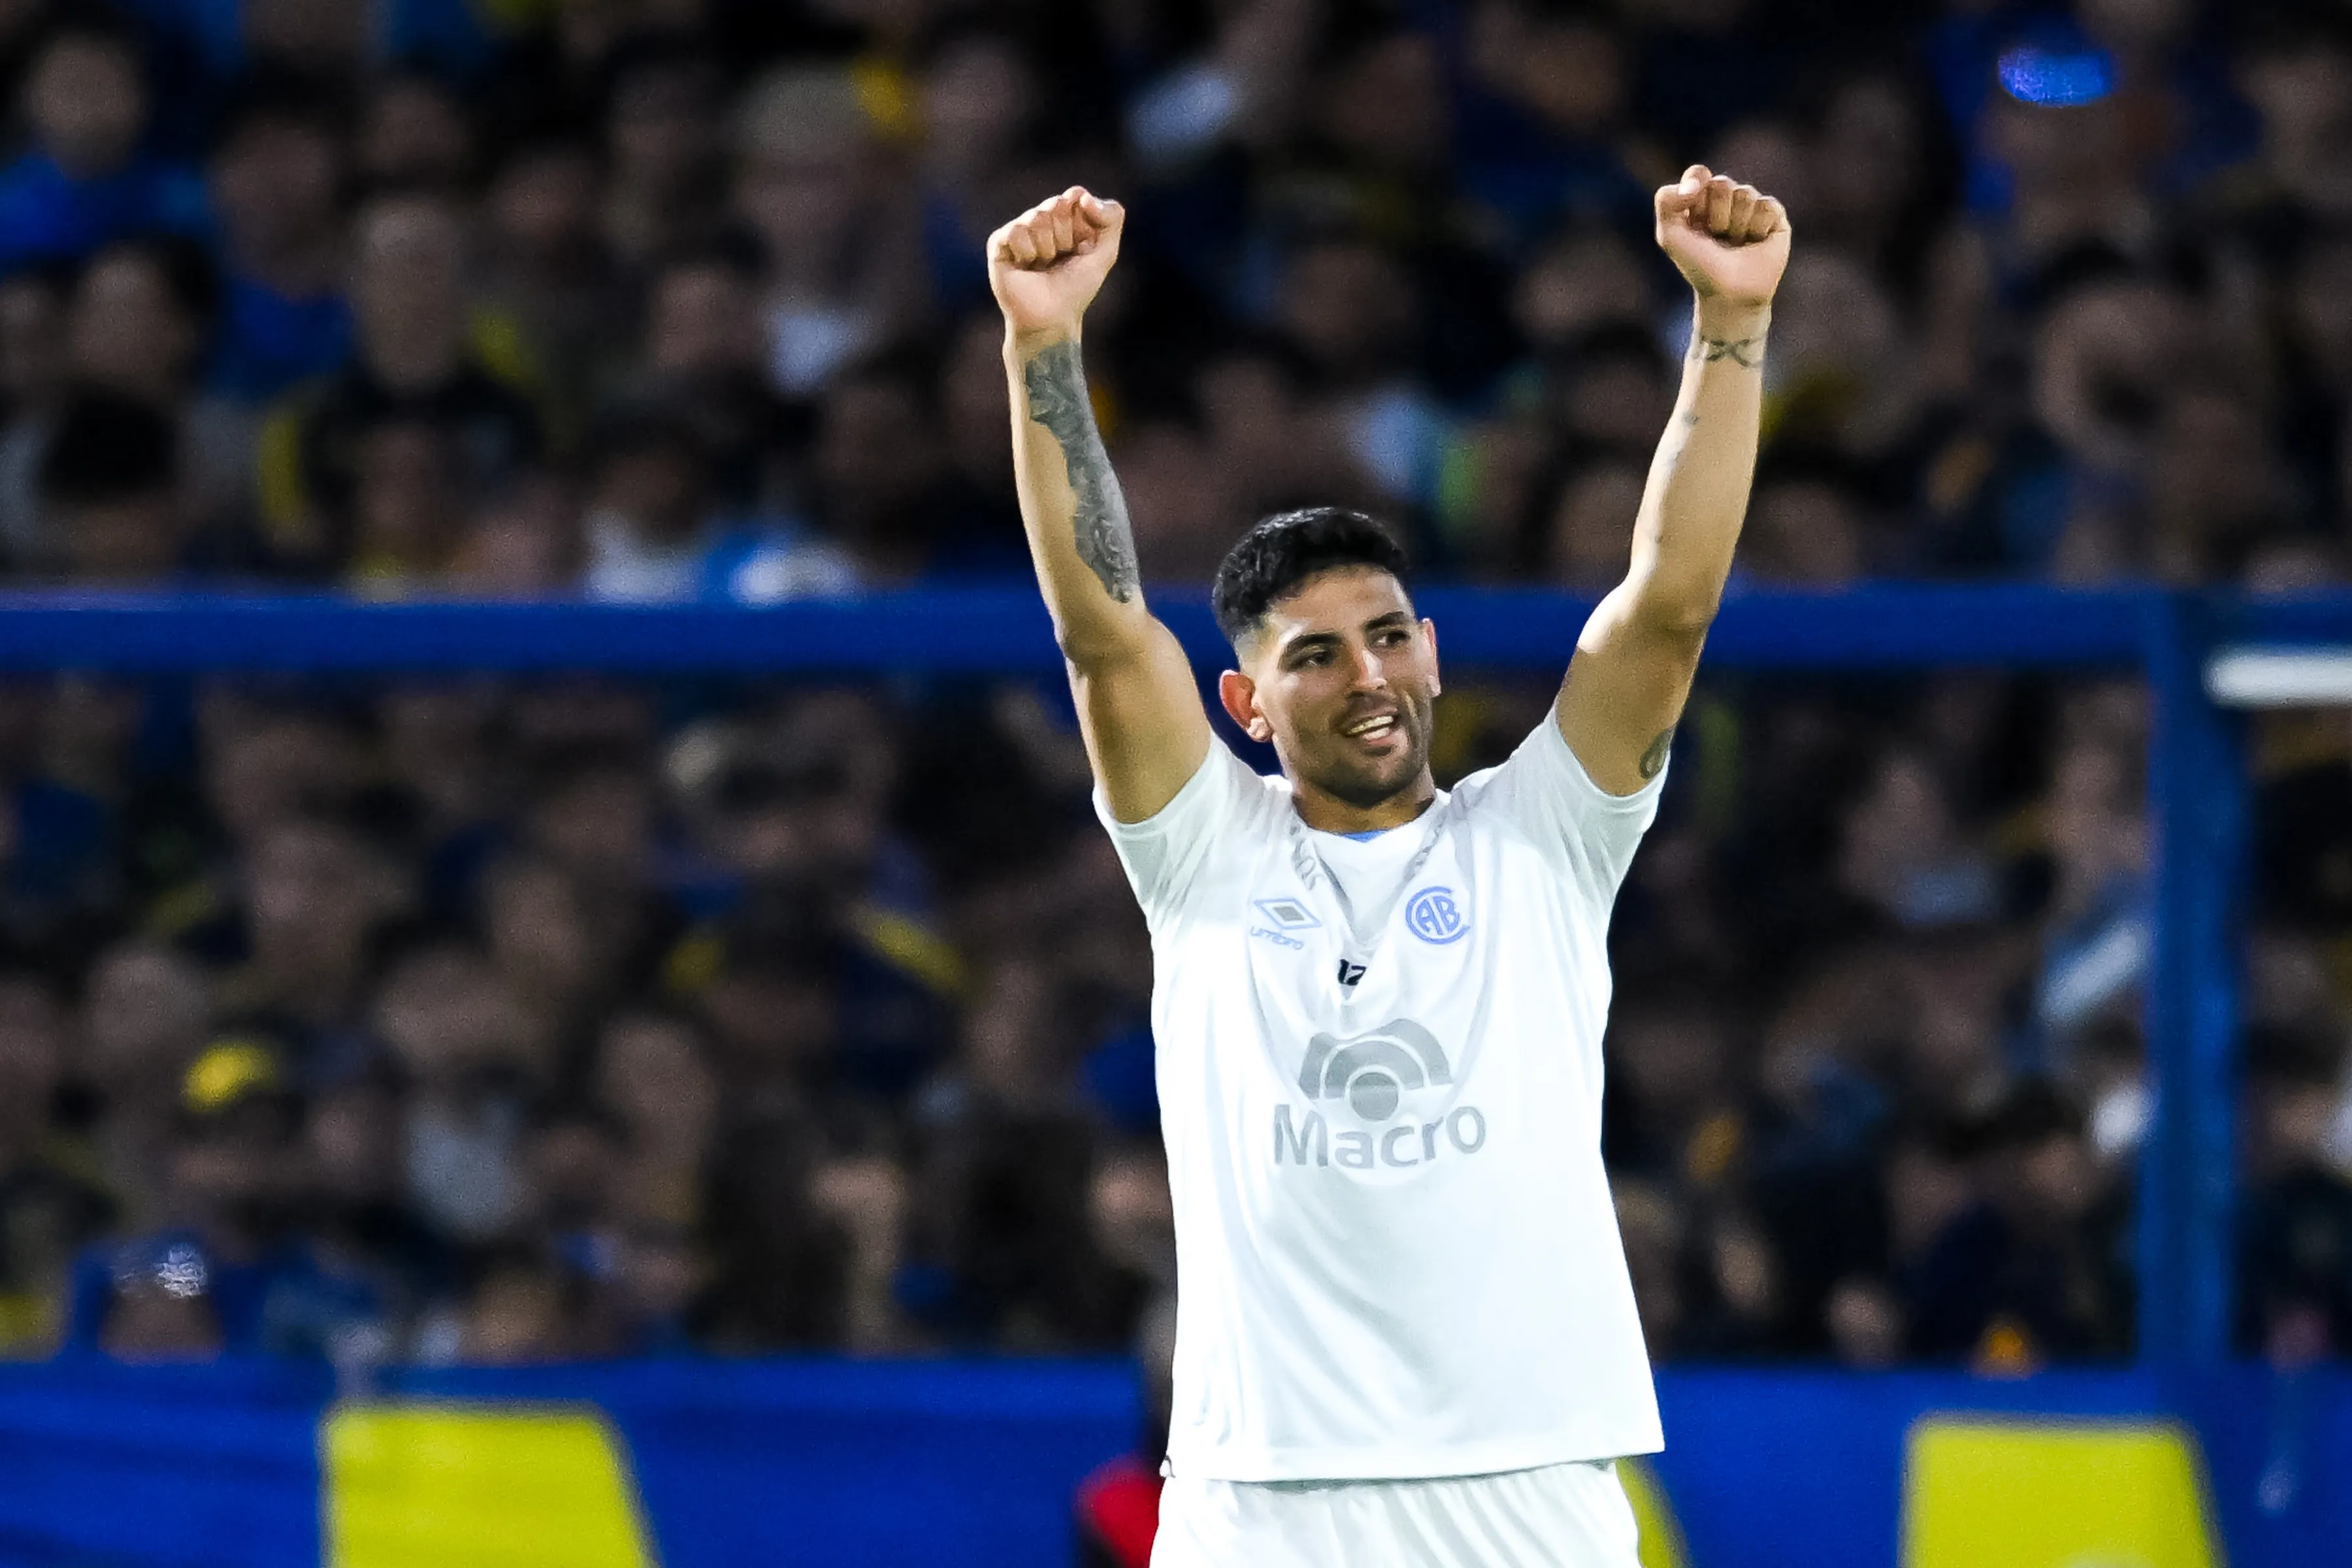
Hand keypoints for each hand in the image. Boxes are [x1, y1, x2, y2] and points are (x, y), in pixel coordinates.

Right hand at [988, 186, 1124, 342]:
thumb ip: (1111, 217)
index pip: (1074, 196)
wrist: (1051, 319)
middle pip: (1056, 204)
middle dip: (1064, 236)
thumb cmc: (1076, 289)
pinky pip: (1016, 231)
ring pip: (1036, 217)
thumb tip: (1081, 195)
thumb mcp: (1106, 253)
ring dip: (1046, 248)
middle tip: (1059, 259)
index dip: (1081, 223)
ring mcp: (1019, 229)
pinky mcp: (999, 242)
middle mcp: (1041, 219)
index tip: (1082, 247)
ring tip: (1042, 265)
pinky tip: (1025, 266)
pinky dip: (1027, 252)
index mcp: (1066, 217)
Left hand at [1654, 165, 1788, 311]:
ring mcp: (1751, 206)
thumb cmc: (1698, 265)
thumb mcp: (1669, 235)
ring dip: (1736, 224)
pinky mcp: (1774, 216)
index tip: (1692, 207)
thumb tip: (1694, 185)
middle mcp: (1726, 200)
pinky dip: (1757, 226)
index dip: (1696, 185)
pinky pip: (1767, 205)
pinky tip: (1755, 241)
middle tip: (1716, 235)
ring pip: (1745, 193)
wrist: (1729, 293)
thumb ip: (1666, 201)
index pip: (1699, 173)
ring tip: (1735, 242)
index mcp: (1699, 200)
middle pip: (1721, 183)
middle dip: (1716, 213)